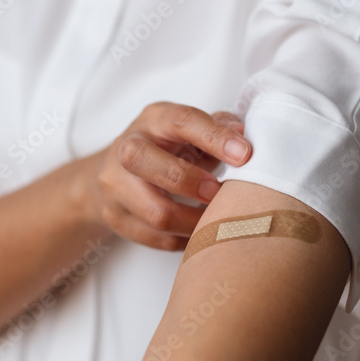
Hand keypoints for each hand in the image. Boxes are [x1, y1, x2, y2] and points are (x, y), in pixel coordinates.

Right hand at [78, 102, 251, 250]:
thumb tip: (242, 133)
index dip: (214, 137)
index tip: (244, 155)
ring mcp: (115, 185)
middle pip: (145, 161)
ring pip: (154, 212)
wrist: (114, 174)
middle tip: (219, 193)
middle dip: (188, 180)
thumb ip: (217, 127)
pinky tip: (201, 233)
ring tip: (217, 220)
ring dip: (194, 222)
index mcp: (153, 121)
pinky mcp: (115, 217)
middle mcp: (126, 148)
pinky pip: (156, 238)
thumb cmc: (165, 149)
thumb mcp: (188, 131)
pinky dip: (186, 240)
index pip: (180, 121)